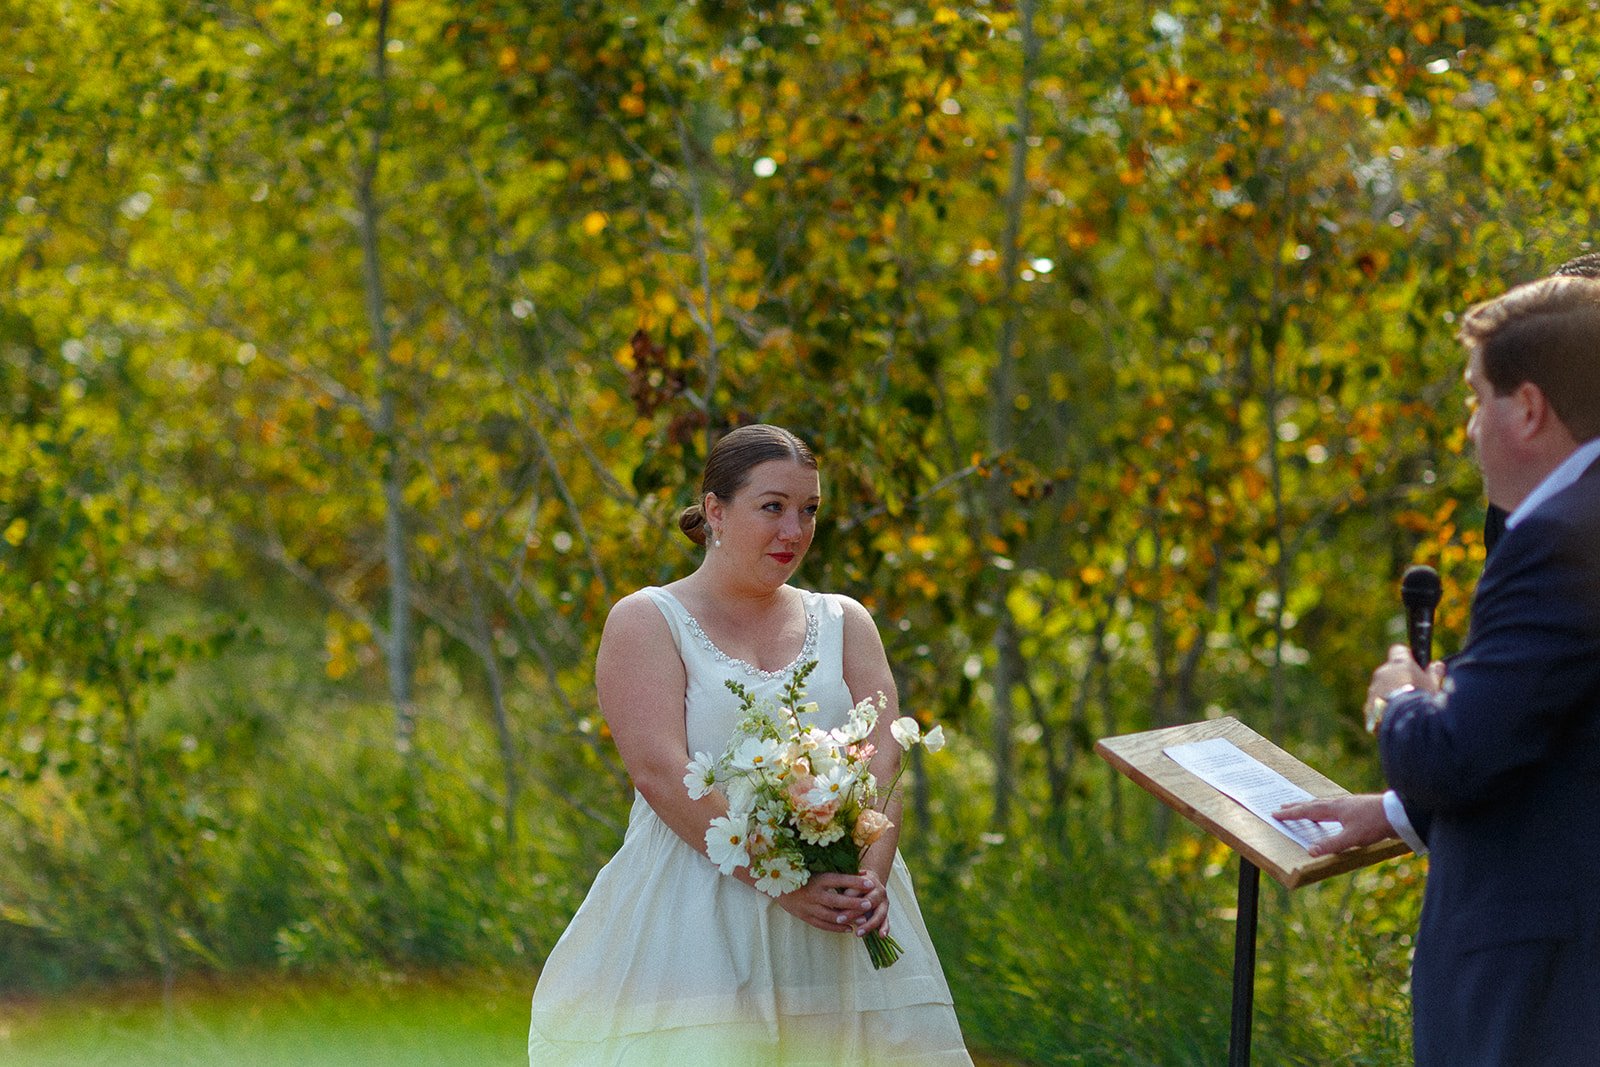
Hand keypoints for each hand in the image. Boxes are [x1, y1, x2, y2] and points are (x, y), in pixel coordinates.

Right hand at [777, 872, 882, 934]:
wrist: (777, 887)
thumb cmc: (802, 875)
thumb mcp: (817, 870)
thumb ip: (837, 873)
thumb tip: (860, 871)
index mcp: (817, 879)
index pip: (839, 880)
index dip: (855, 881)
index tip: (870, 882)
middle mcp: (813, 894)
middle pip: (836, 900)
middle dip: (854, 903)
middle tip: (869, 904)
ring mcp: (808, 907)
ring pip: (831, 915)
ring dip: (848, 919)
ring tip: (863, 920)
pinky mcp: (805, 917)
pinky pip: (823, 924)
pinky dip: (836, 928)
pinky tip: (849, 928)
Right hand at [1274, 793, 1396, 856]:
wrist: (1399, 813)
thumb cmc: (1375, 824)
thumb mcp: (1352, 838)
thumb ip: (1331, 845)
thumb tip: (1310, 851)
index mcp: (1334, 809)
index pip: (1307, 811)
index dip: (1291, 814)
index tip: (1276, 813)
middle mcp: (1339, 803)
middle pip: (1313, 804)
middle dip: (1298, 806)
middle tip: (1284, 807)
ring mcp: (1349, 803)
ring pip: (1325, 803)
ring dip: (1311, 806)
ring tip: (1305, 807)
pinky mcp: (1358, 806)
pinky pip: (1335, 805)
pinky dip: (1326, 808)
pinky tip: (1334, 812)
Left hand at [1364, 645, 1441, 729]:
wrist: (1404, 722)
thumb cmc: (1422, 701)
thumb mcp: (1434, 686)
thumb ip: (1434, 674)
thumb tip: (1437, 665)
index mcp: (1399, 664)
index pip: (1398, 650)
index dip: (1406, 656)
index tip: (1413, 664)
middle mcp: (1382, 673)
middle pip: (1389, 671)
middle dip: (1398, 679)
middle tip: (1412, 692)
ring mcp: (1373, 689)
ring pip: (1381, 688)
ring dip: (1390, 694)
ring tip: (1405, 709)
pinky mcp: (1367, 705)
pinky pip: (1375, 704)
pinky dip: (1383, 708)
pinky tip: (1395, 717)